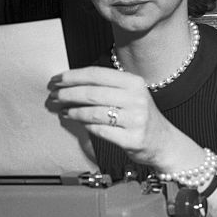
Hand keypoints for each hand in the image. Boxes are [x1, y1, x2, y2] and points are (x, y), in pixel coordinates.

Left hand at [47, 65, 177, 168]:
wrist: (163, 142)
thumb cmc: (139, 116)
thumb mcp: (130, 94)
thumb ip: (106, 86)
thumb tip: (69, 83)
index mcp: (134, 82)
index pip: (96, 74)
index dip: (72, 76)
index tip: (56, 79)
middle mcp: (136, 98)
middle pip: (92, 92)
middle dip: (67, 93)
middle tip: (53, 95)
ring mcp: (136, 119)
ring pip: (93, 112)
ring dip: (72, 110)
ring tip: (62, 110)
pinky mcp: (132, 139)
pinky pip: (99, 130)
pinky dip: (83, 125)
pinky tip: (75, 121)